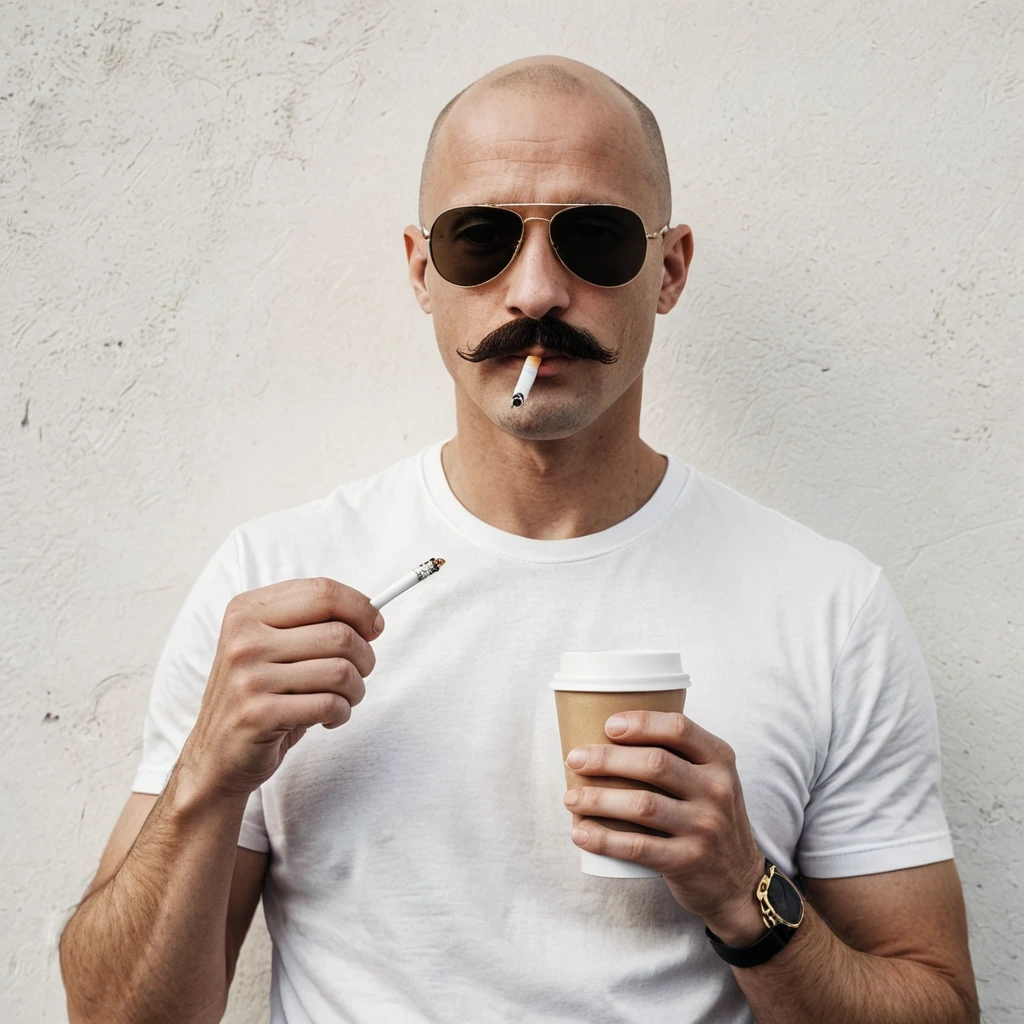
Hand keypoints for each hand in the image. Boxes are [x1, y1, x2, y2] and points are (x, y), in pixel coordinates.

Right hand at [179, 577, 382, 800]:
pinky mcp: (259, 714)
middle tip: (359, 673)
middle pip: (339, 633)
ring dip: (355, 690)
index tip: (374, 627)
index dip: (360, 608)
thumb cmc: (258, 696)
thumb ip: (313, 624)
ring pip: (340, 670)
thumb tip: (371, 617)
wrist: (215, 755)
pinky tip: (327, 718)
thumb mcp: (273, 647)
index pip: (322, 592)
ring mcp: (249, 677)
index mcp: (247, 611)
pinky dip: (341, 714)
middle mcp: (244, 639)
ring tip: (342, 699)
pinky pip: (330, 704)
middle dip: (365, 657)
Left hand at [562, 711, 766, 943]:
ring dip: (598, 799)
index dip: (641, 723)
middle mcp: (717, 790)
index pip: (679, 728)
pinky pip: (637, 846)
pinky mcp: (689, 861)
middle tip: (574, 759)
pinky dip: (603, 839)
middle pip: (654, 763)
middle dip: (606, 759)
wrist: (738, 881)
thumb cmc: (707, 818)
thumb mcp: (709, 780)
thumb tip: (606, 737)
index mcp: (719, 760)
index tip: (607, 725)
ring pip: (642, 805)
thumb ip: (676, 757)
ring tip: (570, 797)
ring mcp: (705, 827)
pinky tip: (581, 833)